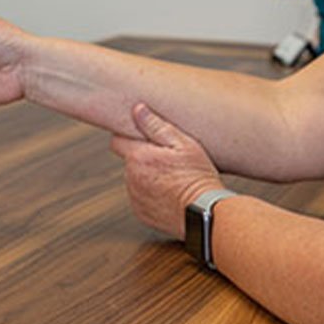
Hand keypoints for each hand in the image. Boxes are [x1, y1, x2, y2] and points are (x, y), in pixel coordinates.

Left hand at [110, 104, 225, 238]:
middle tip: (168, 159)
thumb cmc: (197, 177)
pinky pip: (141, 197)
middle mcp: (131, 178)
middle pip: (130, 161)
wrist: (205, 213)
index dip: (130, 137)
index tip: (143, 137)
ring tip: (172, 178)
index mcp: (138, 158)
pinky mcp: (141, 213)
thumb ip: (156, 126)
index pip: (117, 141)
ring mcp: (135, 197)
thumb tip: (137, 110)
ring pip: (135, 179)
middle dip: (143, 157)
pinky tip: (171, 192)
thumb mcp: (183, 144)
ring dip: (148, 176)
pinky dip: (152, 194)